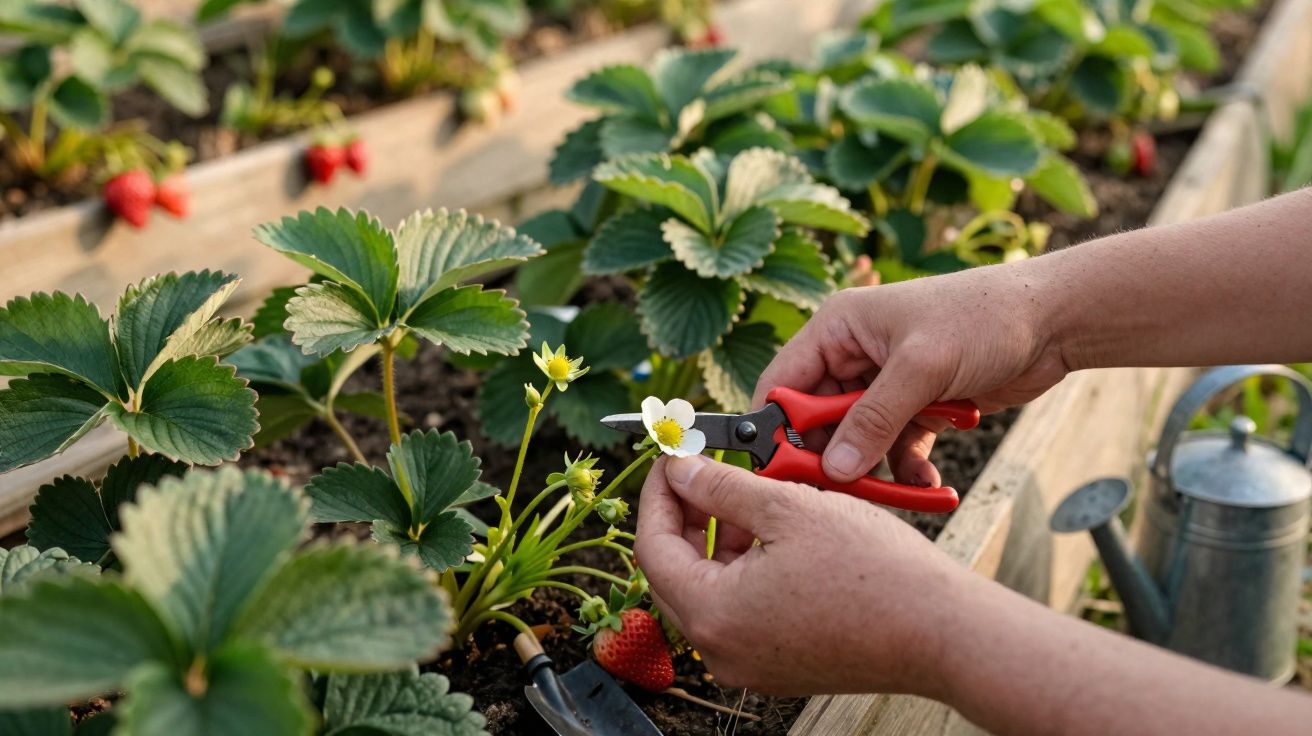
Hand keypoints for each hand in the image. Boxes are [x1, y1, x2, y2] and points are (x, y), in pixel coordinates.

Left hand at [634, 454, 968, 696]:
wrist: (941, 631)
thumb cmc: (875, 573)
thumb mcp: (788, 508)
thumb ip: (722, 487)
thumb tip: (681, 471)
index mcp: (713, 615)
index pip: (652, 548)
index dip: (658, 495)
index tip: (672, 461)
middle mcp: (721, 650)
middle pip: (674, 573)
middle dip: (685, 517)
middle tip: (701, 472)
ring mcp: (750, 664)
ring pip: (708, 591)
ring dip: (717, 541)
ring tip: (746, 496)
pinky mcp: (779, 666)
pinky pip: (740, 613)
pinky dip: (744, 571)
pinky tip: (770, 535)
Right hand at [755, 265, 1069, 484]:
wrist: (1053, 320)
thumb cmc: (984, 318)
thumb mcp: (921, 368)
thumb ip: (873, 419)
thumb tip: (833, 468)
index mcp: (838, 328)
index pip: (783, 382)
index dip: (775, 427)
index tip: (779, 470)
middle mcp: (854, 355)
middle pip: (818, 420)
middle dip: (831, 458)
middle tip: (839, 494)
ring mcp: (885, 383)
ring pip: (858, 440)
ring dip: (875, 470)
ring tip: (897, 494)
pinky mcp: (916, 406)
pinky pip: (895, 447)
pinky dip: (907, 467)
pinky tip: (930, 484)